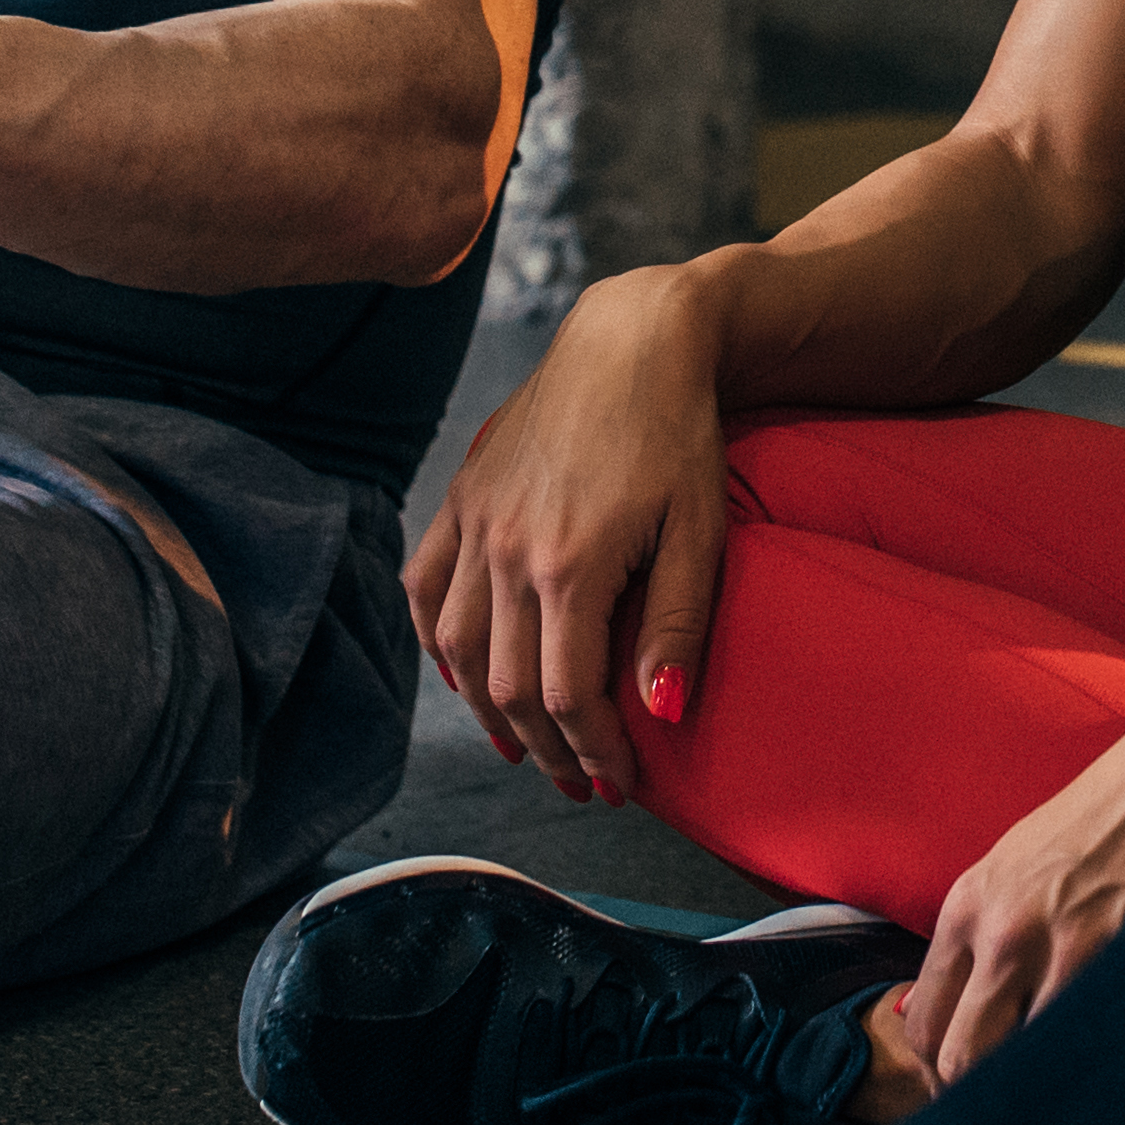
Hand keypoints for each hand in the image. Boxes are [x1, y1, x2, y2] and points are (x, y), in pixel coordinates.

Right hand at [405, 267, 731, 804]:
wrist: (635, 339)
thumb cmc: (680, 432)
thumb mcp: (700, 531)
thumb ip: (676, 626)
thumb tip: (660, 714)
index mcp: (569, 565)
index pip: (567, 697)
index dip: (594, 754)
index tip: (622, 785)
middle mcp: (506, 549)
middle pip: (508, 686)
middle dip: (548, 751)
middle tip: (584, 783)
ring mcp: (475, 520)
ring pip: (457, 650)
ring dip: (488, 711)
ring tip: (527, 747)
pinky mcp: (461, 495)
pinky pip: (425, 586)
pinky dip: (435, 641)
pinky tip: (462, 675)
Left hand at [904, 586, 1124, 1084]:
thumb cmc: (1113, 809)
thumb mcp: (1027, 861)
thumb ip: (991, 934)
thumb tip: (966, 1011)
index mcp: (971, 902)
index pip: (924, 1023)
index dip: (941, 1072)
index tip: (965, 1095)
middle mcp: (1005, 928)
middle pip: (962, 1060)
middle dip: (979, 1101)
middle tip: (1011, 1120)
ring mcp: (1068, 945)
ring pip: (1025, 1065)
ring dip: (1042, 1093)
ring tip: (1062, 1104)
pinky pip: (1092, 1043)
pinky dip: (1097, 1070)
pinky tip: (1113, 1072)